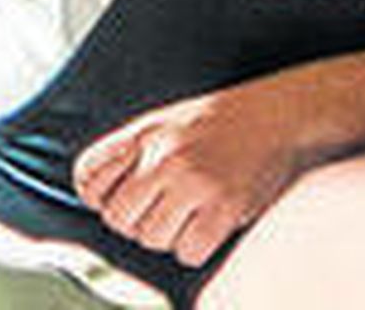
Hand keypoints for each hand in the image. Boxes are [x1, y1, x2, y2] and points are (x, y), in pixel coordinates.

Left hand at [72, 76, 325, 268]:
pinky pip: (188, 251)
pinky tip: (210, 221)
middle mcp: (166, 157)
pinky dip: (196, 246)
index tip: (120, 196)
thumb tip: (92, 197)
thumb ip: (129, 152)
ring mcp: (195, 183)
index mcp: (146, 133)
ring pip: (152, 240)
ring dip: (168, 235)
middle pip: (119, 219)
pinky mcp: (224, 207)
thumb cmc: (218, 121)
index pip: (88, 177)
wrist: (276, 113)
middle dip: (137, 221)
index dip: (98, 196)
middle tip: (164, 207)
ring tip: (190, 211)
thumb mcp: (165, 120)